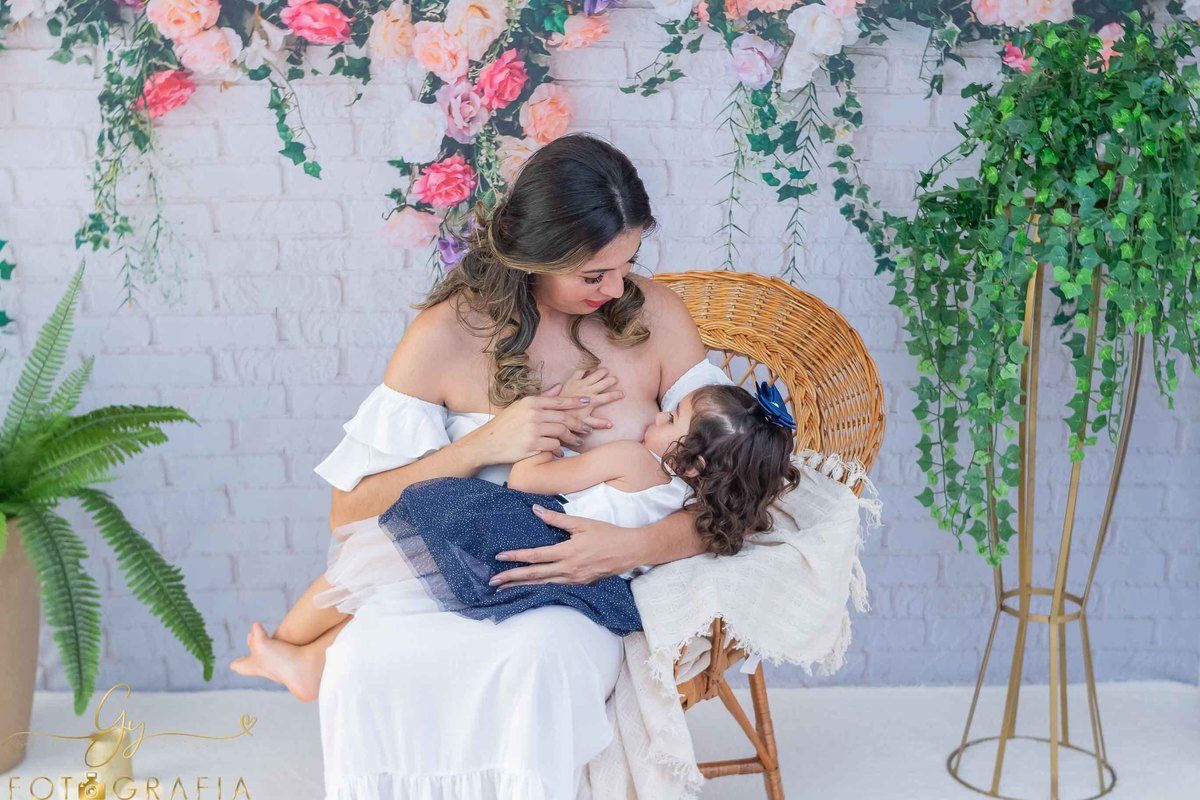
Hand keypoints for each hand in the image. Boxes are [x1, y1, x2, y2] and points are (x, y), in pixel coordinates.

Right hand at [469, 386, 591, 464]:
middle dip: (578, 424)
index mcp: (531, 402)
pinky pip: (553, 446)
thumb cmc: (505, 424)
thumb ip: (542, 398)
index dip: (576, 401)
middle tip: (587, 429)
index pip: (559, 401)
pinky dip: (558, 450)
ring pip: (561, 433)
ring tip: (577, 441)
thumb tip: (560, 387)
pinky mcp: (531, 445)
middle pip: (563, 418)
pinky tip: (560, 452)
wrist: (487, 442)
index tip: (588, 402)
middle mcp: (533, 414)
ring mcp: (532, 430)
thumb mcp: (520, 406)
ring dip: (571, 438)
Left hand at [489, 504, 644, 586]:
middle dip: (512, 578)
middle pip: (534, 575)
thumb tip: (536, 510)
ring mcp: (574, 579)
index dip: (515, 557)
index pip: (535, 556)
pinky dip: (539, 589)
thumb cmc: (608, 534)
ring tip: (505, 589)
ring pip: (543, 584)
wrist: (630, 551)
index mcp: (567, 552)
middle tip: (493, 582)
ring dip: (522, 586)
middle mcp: (568, 569)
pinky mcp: (580, 584)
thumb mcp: (582, 523)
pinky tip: (530, 590)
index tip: (499, 557)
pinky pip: (555, 587)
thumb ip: (557, 519)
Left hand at [558, 368, 622, 438]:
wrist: (555, 411)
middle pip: (604, 382)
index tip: (623, 393)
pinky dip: (586, 369)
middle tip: (616, 379)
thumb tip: (611, 424)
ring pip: (595, 374)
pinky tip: (589, 369)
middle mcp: (588, 391)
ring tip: (606, 370)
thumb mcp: (585, 423)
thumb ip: (598, 423)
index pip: (608, 397)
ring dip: (602, 372)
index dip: (617, 394)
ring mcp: (580, 384)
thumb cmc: (570, 418)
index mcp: (593, 401)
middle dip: (612, 380)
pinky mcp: (572, 380)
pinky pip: (580, 371)